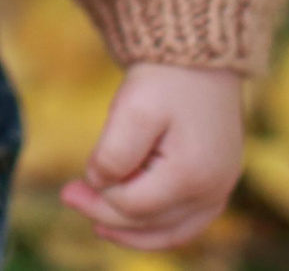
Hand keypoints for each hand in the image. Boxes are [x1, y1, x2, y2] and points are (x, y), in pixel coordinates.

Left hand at [58, 61, 245, 251]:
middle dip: (105, 214)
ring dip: (132, 232)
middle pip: (149, 222)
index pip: (132, 206)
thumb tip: (99, 184)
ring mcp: (220, 189)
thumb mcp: (132, 109)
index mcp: (192, 174)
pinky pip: (187, 222)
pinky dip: (158, 228)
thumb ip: (113, 154)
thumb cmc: (165, 80)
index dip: (98, 199)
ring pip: (171, 231)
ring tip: (97, 225)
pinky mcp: (219, 183)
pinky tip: (131, 224)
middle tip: (68, 196)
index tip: (71, 185)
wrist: (199, 56)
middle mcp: (213, 190)